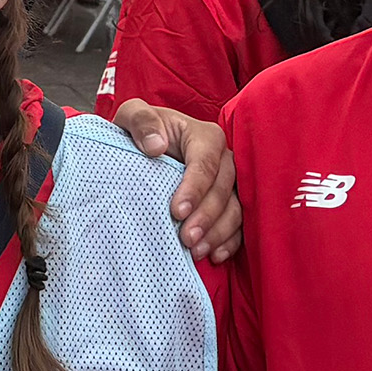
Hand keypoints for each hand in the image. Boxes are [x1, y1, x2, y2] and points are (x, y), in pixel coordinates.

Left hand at [110, 96, 239, 261]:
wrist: (147, 146)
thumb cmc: (142, 130)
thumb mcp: (133, 115)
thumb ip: (141, 122)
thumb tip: (156, 146)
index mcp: (204, 136)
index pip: (205, 164)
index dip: (194, 189)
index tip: (176, 211)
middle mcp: (223, 159)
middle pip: (223, 190)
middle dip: (206, 217)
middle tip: (186, 239)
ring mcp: (229, 183)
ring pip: (234, 209)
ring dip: (218, 233)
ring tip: (196, 251)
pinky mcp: (229, 203)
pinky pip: (238, 224)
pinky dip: (229, 241)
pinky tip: (214, 255)